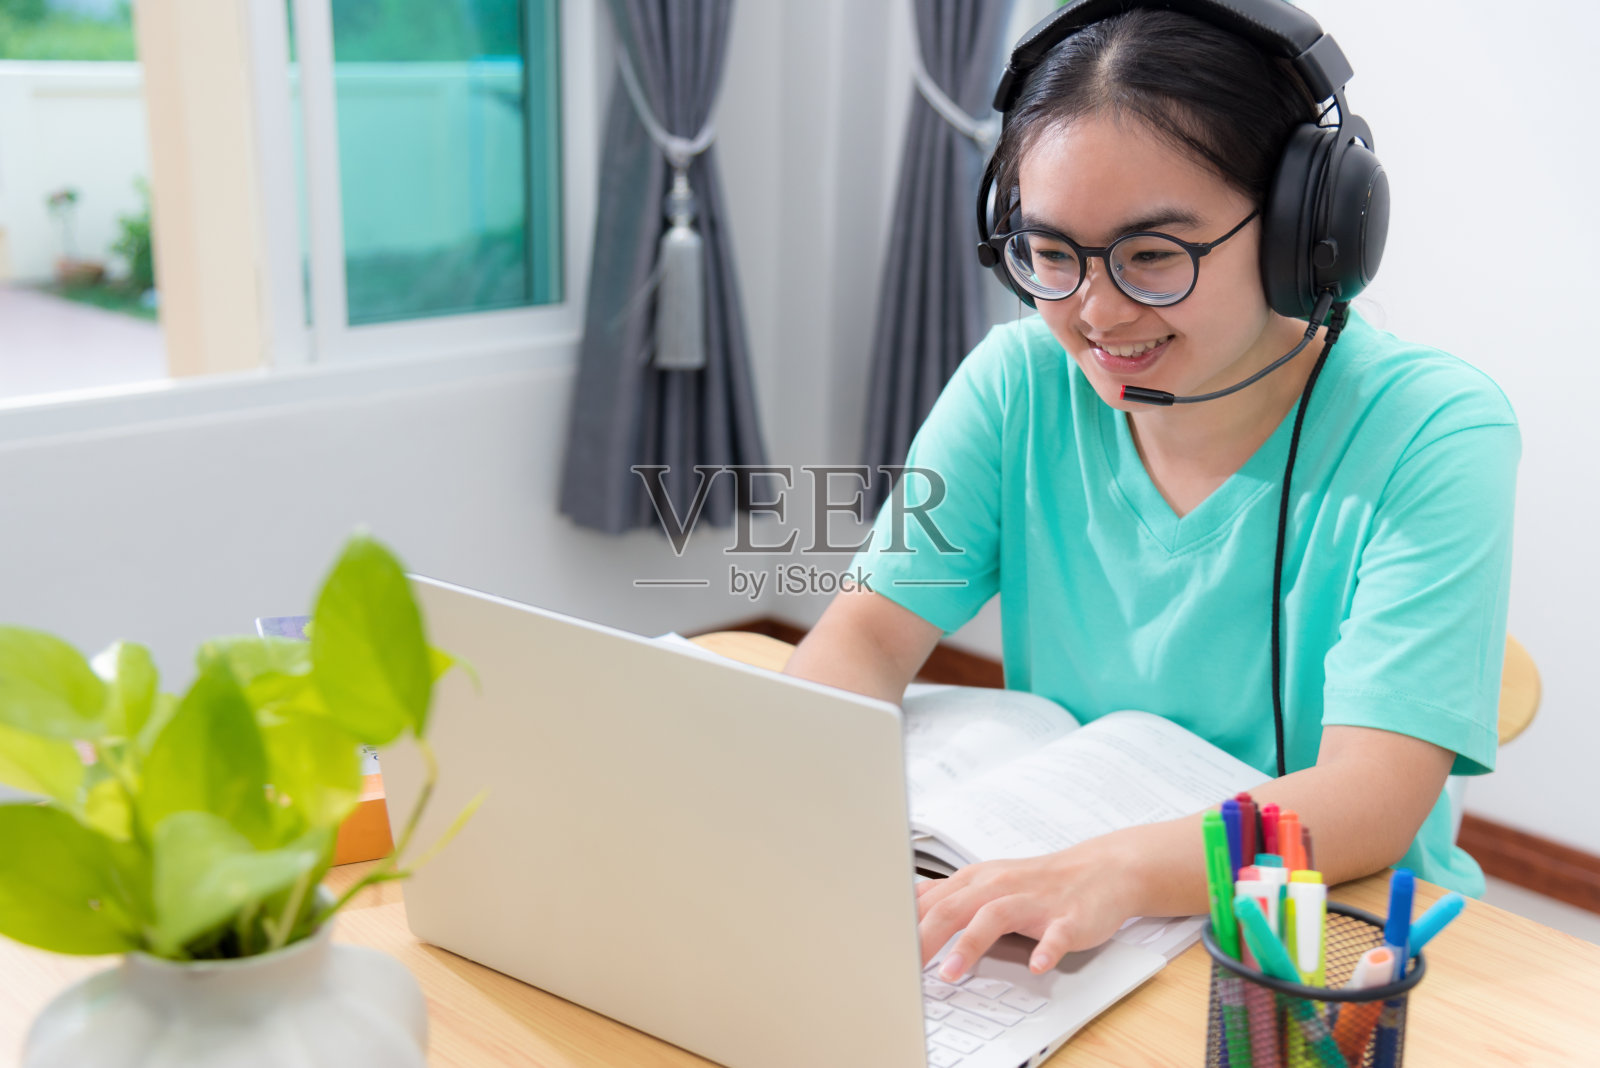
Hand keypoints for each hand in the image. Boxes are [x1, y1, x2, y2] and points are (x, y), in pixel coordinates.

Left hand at [916, 839, 1140, 981]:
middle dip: (924, 938)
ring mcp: (1034, 901)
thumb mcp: (987, 881)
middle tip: (903, 966)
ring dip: (969, 946)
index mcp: (978, 880)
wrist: (1101, 870)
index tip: (884, 951)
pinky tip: (1036, 965)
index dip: (904, 927)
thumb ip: (949, 894)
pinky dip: (1045, 950)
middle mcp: (1001, 886)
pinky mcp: (1067, 918)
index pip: (931, 902)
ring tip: (951, 973)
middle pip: (953, 908)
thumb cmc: (1040, 881)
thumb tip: (908, 902)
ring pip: (994, 917)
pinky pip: (1055, 935)